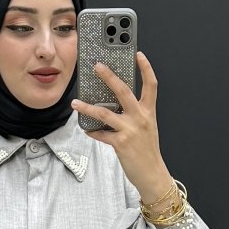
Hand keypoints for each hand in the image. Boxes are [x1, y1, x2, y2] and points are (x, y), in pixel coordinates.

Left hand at [71, 51, 173, 203]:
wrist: (152, 173)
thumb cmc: (148, 151)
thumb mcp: (147, 128)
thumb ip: (135, 114)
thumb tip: (116, 105)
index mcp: (148, 112)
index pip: (151, 85)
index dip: (146, 68)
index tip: (139, 54)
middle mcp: (140, 118)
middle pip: (123, 91)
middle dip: (109, 76)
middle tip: (97, 66)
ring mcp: (130, 130)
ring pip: (105, 113)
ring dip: (87, 107)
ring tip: (76, 103)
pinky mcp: (120, 143)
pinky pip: (101, 134)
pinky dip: (92, 131)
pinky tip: (86, 129)